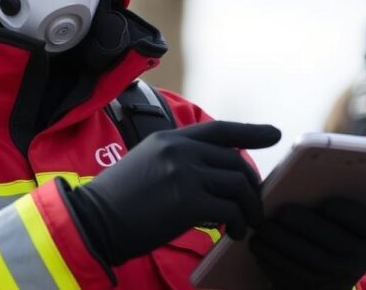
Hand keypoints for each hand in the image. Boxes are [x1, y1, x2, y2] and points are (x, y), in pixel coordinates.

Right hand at [65, 121, 280, 264]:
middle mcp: (179, 150)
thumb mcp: (144, 165)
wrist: (92, 223)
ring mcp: (184, 174)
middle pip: (234, 161)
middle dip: (250, 185)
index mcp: (168, 139)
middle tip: (254, 205)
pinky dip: (238, 224)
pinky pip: (230, 211)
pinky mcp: (188, 202)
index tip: (274, 134)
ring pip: (238, 185)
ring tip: (246, 225)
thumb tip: (210, 175)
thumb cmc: (115, 203)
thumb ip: (175, 162)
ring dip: (249, 207)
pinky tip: (234, 234)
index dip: (250, 131)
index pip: (219, 129)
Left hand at [249, 197, 365, 289]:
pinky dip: (273, 260)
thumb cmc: (327, 220)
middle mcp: (363, 258)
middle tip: (284, 212)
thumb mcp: (337, 209)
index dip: (349, 213)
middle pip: (336, 244)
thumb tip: (299, 171)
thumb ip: (325, 192)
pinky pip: (294, 277)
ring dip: (284, 243)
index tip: (327, 204)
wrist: (325, 264)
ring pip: (311, 263)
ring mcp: (340, 279)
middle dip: (307, 227)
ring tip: (263, 226)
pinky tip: (258, 244)